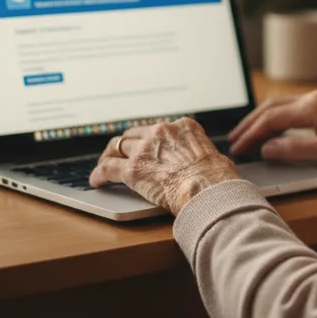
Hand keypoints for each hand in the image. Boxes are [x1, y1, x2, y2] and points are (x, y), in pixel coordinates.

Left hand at [89, 118, 241, 214]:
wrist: (209, 190)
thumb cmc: (219, 180)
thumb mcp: (215, 157)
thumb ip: (201, 156)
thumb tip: (205, 165)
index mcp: (184, 126)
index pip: (159, 128)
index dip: (150, 138)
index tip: (147, 145)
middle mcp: (162, 132)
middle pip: (135, 134)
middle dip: (127, 144)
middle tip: (121, 153)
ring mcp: (145, 149)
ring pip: (118, 146)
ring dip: (111, 156)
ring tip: (105, 165)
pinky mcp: (132, 169)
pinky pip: (108, 167)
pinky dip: (100, 173)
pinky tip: (97, 181)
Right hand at [228, 90, 316, 165]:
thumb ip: (296, 149)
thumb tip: (268, 149)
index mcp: (314, 106)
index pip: (272, 118)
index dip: (251, 134)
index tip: (238, 148)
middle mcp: (314, 99)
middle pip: (271, 107)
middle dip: (249, 124)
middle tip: (233, 140)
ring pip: (279, 106)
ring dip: (260, 119)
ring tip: (245, 134)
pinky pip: (290, 109)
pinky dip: (274, 118)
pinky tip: (270, 129)